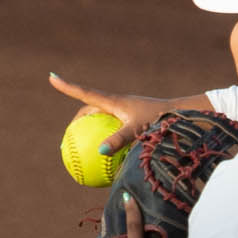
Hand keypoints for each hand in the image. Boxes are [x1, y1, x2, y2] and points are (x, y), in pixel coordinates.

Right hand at [49, 73, 181, 152]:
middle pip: (90, 110)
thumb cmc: (162, 120)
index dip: (67, 86)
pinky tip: (110, 161)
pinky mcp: (136, 122)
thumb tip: (100, 151)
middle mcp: (119, 105)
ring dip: (91, 131)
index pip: (85, 93)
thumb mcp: (139, 130)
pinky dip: (108, 141)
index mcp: (115, 102)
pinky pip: (115, 131)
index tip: (51, 77)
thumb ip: (119, 139)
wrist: (186, 116)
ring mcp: (127, 113)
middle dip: (77, 121)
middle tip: (66, 138)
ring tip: (84, 151)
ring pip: (102, 121)